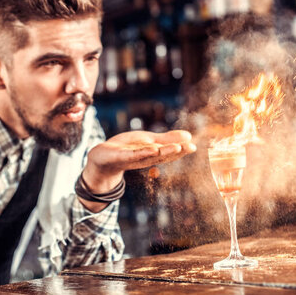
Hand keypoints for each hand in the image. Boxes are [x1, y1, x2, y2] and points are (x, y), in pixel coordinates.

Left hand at [79, 130, 195, 211]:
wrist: (101, 158)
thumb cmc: (126, 149)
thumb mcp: (148, 141)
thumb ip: (166, 139)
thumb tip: (189, 136)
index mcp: (152, 154)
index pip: (168, 152)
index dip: (181, 150)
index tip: (194, 146)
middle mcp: (144, 158)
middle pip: (162, 156)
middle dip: (176, 152)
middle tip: (190, 147)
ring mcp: (132, 158)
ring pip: (150, 155)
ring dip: (164, 152)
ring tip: (177, 147)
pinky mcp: (120, 156)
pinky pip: (133, 154)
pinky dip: (143, 152)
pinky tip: (153, 148)